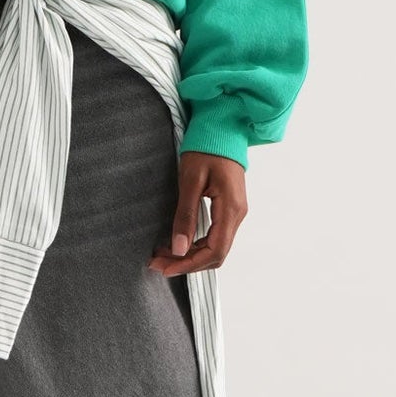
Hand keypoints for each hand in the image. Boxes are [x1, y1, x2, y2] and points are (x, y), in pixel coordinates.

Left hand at [149, 152, 245, 275]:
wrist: (223, 129)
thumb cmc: (206, 149)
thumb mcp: (190, 181)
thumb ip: (185, 216)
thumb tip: (178, 248)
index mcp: (230, 208)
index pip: (214, 250)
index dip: (190, 264)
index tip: (165, 267)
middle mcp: (237, 215)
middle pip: (216, 254)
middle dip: (187, 263)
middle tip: (158, 263)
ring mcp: (235, 213)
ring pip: (216, 247)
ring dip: (191, 255)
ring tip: (164, 254)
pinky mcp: (229, 209)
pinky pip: (216, 236)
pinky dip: (196, 244)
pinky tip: (178, 242)